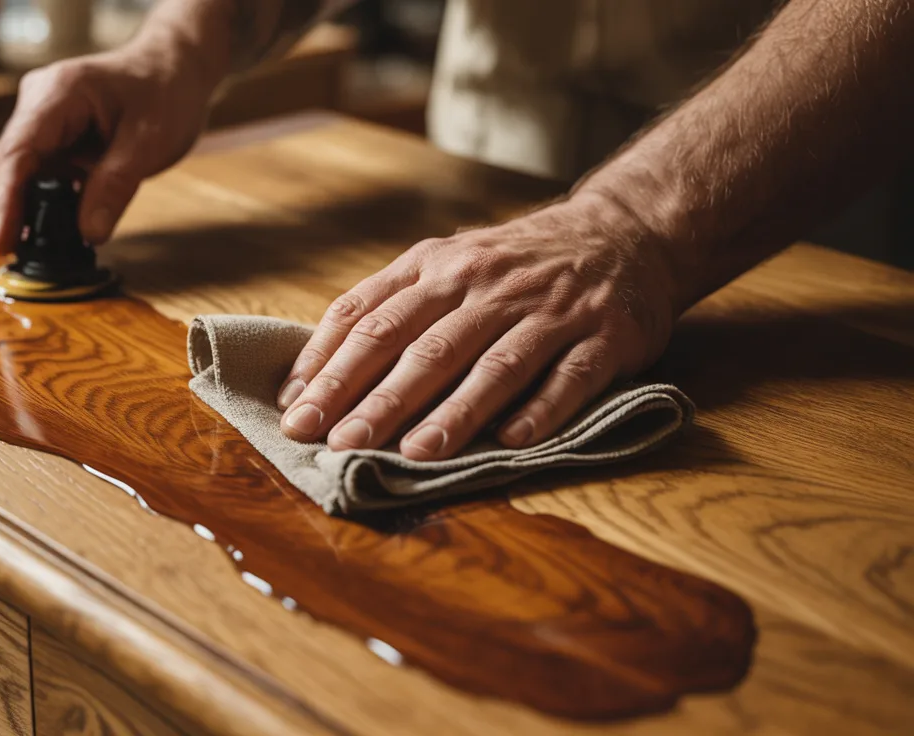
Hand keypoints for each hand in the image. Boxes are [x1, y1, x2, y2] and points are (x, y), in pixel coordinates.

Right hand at [0, 32, 220, 254]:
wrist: (177, 68)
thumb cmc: (167, 92)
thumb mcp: (149, 142)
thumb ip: (116, 186)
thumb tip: (88, 233)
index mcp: (58, 93)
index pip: (18, 152)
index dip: (5, 202)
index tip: (0, 242)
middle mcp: (40, 102)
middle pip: (12, 165)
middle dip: (14, 211)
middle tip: (21, 257)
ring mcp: (44, 117)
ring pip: (24, 172)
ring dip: (32, 209)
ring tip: (43, 250)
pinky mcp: (56, 134)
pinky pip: (43, 173)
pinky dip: (50, 201)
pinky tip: (62, 229)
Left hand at [276, 195, 681, 458]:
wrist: (619, 233)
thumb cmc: (509, 266)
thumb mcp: (444, 265)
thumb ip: (385, 310)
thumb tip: (311, 375)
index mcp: (437, 268)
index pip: (370, 317)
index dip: (329, 365)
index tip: (295, 410)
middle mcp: (487, 285)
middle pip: (423, 346)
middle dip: (376, 398)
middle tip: (339, 443)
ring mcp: (548, 309)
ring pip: (493, 364)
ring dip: (453, 412)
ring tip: (414, 453)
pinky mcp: (604, 335)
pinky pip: (570, 376)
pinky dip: (542, 408)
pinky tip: (513, 440)